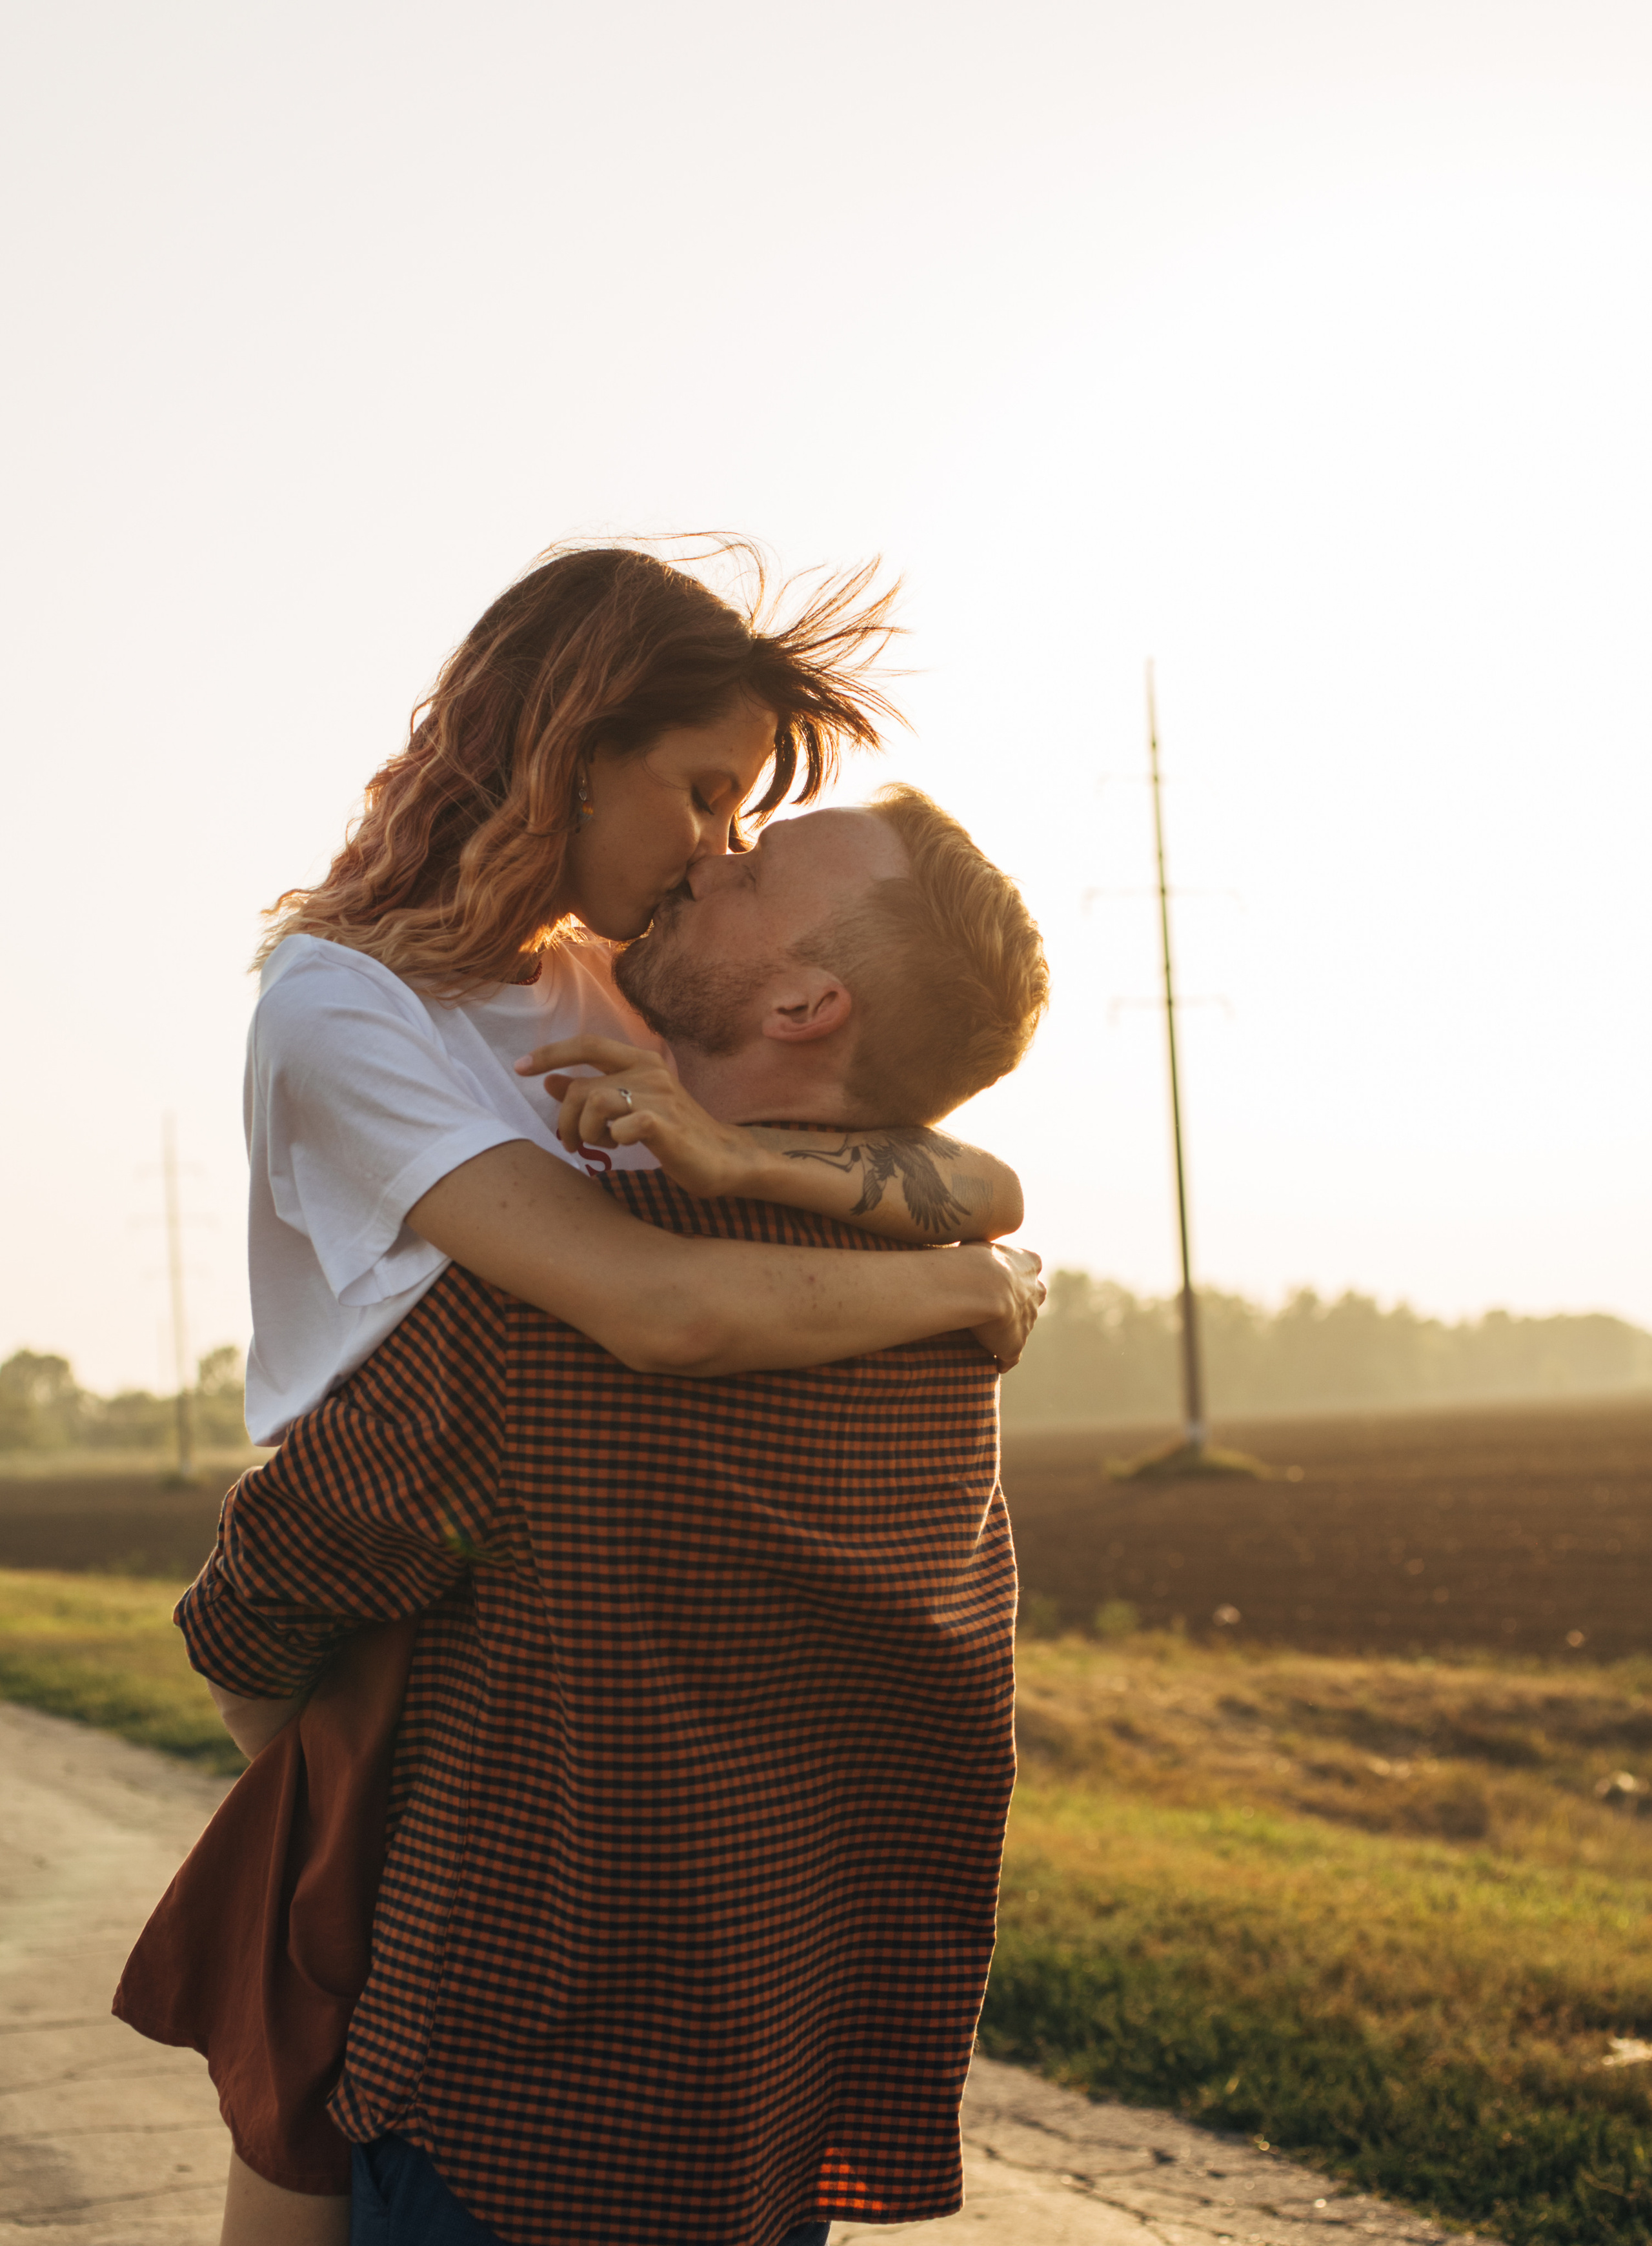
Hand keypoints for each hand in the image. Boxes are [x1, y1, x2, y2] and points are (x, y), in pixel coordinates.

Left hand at [514, 1037, 760, 1198]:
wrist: (725, 1159)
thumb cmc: (675, 1133)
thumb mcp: (630, 1105)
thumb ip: (592, 1090)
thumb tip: (549, 1079)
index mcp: (641, 1061)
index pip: (586, 1044)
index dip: (550, 1053)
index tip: (521, 1067)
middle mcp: (649, 1072)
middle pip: (580, 1087)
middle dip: (566, 1120)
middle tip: (574, 1144)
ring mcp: (659, 1097)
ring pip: (594, 1104)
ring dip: (587, 1133)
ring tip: (603, 1146)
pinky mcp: (665, 1125)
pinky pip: (620, 1127)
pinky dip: (614, 1140)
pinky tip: (625, 1147)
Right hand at [968, 1244, 1044, 1370]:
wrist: (982, 1286)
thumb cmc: (973, 1259)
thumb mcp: (978, 1241)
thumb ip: (981, 1246)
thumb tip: (971, 1245)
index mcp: (1029, 1263)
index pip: (1031, 1266)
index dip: (1017, 1272)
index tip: (1002, 1275)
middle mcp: (1035, 1291)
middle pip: (1033, 1298)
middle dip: (1021, 1301)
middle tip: (997, 1305)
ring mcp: (1028, 1319)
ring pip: (1022, 1326)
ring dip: (1009, 1330)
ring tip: (987, 1334)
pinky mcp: (1015, 1344)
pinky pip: (1010, 1356)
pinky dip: (1004, 1360)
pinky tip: (995, 1364)